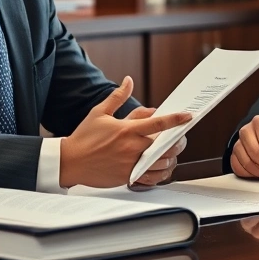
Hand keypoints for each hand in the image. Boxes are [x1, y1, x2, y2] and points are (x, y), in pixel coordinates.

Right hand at [60, 76, 191, 188]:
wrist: (70, 161)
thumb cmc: (84, 137)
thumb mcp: (100, 112)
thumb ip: (118, 97)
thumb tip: (129, 81)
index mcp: (127, 130)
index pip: (157, 123)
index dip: (176, 119)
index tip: (188, 116)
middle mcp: (131, 147)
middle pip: (164, 145)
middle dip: (177, 141)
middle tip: (180, 138)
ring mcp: (130, 164)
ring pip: (161, 163)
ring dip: (170, 158)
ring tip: (171, 153)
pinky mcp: (127, 177)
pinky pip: (151, 178)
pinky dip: (160, 174)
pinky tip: (161, 169)